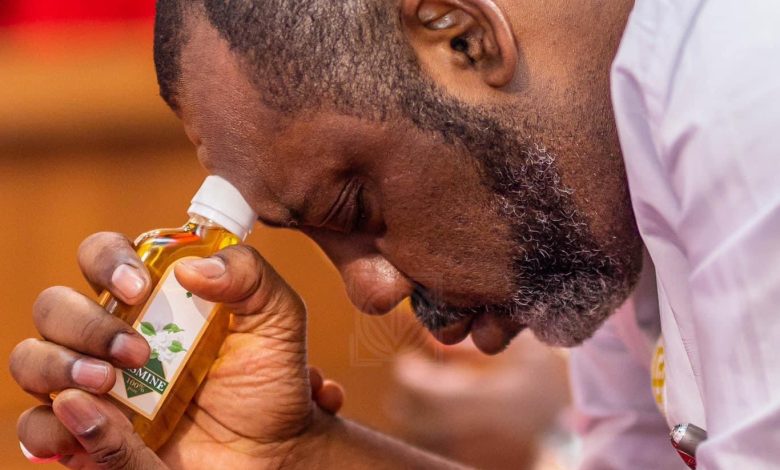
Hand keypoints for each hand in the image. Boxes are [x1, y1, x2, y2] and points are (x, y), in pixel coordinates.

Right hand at [10, 232, 343, 468]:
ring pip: (32, 361)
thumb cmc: (271, 379)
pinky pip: (40, 428)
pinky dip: (54, 426)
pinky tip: (97, 422)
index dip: (107, 261)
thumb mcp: (277, 318)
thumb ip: (248, 275)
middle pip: (55, 307)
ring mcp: (96, 384)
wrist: (275, 450)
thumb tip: (192, 267)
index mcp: (151, 298)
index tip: (139, 286)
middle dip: (85, 324)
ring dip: (59, 367)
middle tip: (137, 352)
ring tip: (110, 383)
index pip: (101, 256)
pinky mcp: (88, 435)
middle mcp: (112, 334)